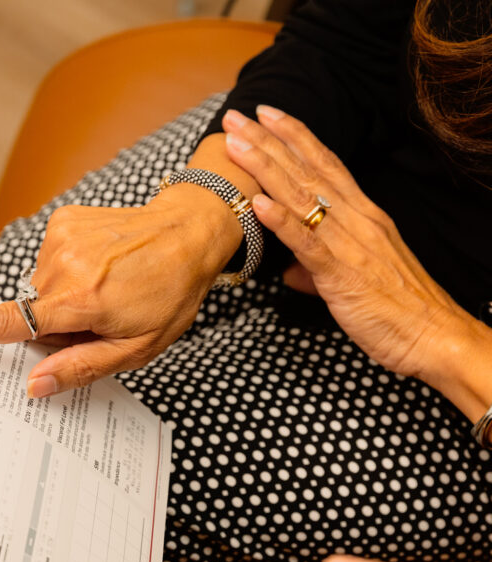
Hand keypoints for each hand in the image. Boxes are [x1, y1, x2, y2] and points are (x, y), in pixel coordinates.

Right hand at [0, 134, 255, 397]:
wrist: (189, 231)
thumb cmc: (169, 294)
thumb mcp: (138, 347)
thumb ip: (81, 367)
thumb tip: (32, 385)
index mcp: (80, 301)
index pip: (5, 322)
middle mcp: (63, 265)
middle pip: (30, 312)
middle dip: (55, 324)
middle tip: (102, 317)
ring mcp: (61, 237)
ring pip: (40, 287)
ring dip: (63, 296)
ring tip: (107, 287)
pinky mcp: (63, 219)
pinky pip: (48, 260)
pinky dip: (67, 269)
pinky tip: (101, 264)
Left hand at [222, 106, 491, 421]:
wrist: (434, 336)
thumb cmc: (395, 308)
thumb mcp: (352, 279)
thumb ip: (317, 268)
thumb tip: (289, 270)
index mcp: (362, 215)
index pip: (325, 163)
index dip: (295, 136)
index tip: (266, 114)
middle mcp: (357, 219)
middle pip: (307, 169)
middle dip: (268, 140)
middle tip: (237, 115)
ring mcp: (350, 242)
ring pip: (302, 196)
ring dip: (265, 167)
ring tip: (236, 144)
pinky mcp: (342, 273)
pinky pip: (308, 242)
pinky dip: (282, 220)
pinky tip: (259, 203)